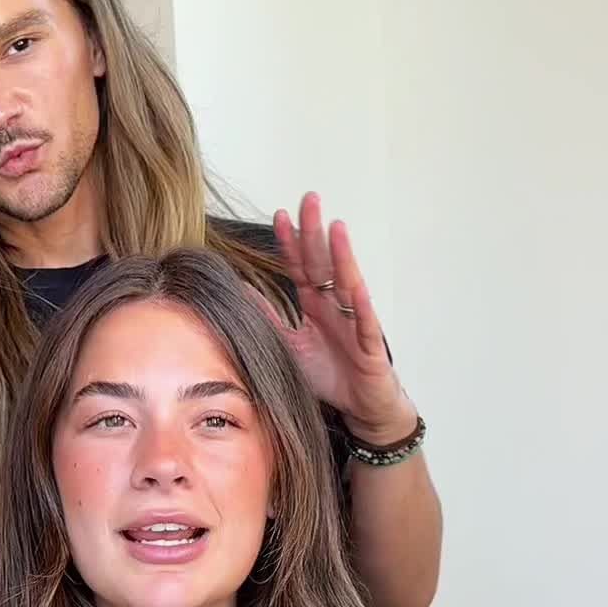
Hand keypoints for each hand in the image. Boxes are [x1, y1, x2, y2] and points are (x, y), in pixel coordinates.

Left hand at [266, 193, 418, 443]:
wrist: (359, 406)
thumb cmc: (329, 374)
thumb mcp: (289, 345)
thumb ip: (268, 319)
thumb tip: (237, 294)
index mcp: (315, 305)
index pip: (301, 266)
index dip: (291, 242)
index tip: (279, 215)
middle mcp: (336, 307)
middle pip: (324, 263)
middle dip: (316, 232)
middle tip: (309, 200)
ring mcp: (355, 323)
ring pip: (349, 284)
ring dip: (342, 256)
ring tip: (336, 229)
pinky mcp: (370, 347)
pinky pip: (365, 324)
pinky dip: (362, 307)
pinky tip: (358, 288)